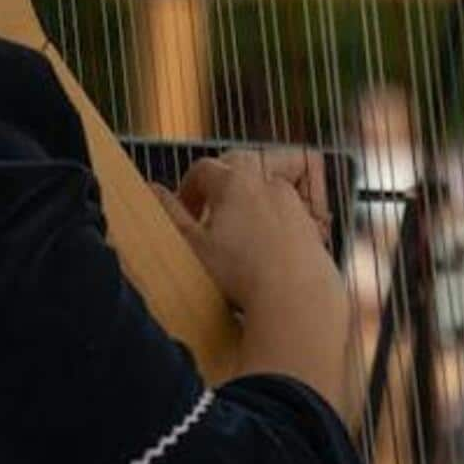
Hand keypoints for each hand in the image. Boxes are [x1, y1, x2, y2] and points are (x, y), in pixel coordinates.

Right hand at [153, 149, 336, 310]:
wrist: (297, 298)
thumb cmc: (240, 273)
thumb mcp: (192, 245)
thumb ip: (170, 214)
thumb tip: (153, 190)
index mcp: (234, 182)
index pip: (203, 169)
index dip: (188, 187)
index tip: (183, 211)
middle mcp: (267, 184)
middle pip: (239, 165)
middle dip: (221, 182)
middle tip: (209, 210)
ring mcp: (293, 204)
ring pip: (266, 188)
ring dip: (248, 202)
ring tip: (236, 233)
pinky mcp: (310, 227)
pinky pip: (286, 214)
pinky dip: (272, 223)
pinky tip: (263, 252)